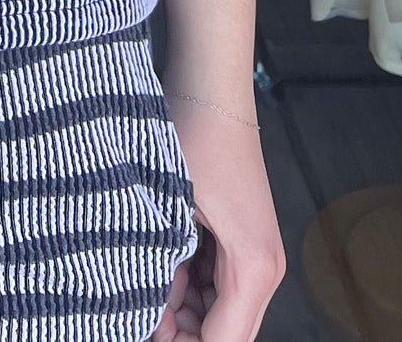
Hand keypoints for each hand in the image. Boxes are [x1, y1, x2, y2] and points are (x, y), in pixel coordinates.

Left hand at [157, 98, 284, 341]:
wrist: (210, 84)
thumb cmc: (191, 135)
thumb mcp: (167, 209)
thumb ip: (163, 274)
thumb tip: (152, 322)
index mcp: (253, 267)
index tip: (139, 324)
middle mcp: (265, 269)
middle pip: (220, 334)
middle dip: (177, 329)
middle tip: (136, 299)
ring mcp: (256, 255)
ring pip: (214, 312)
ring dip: (178, 306)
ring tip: (144, 268)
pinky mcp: (241, 241)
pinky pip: (213, 285)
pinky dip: (183, 282)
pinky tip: (157, 254)